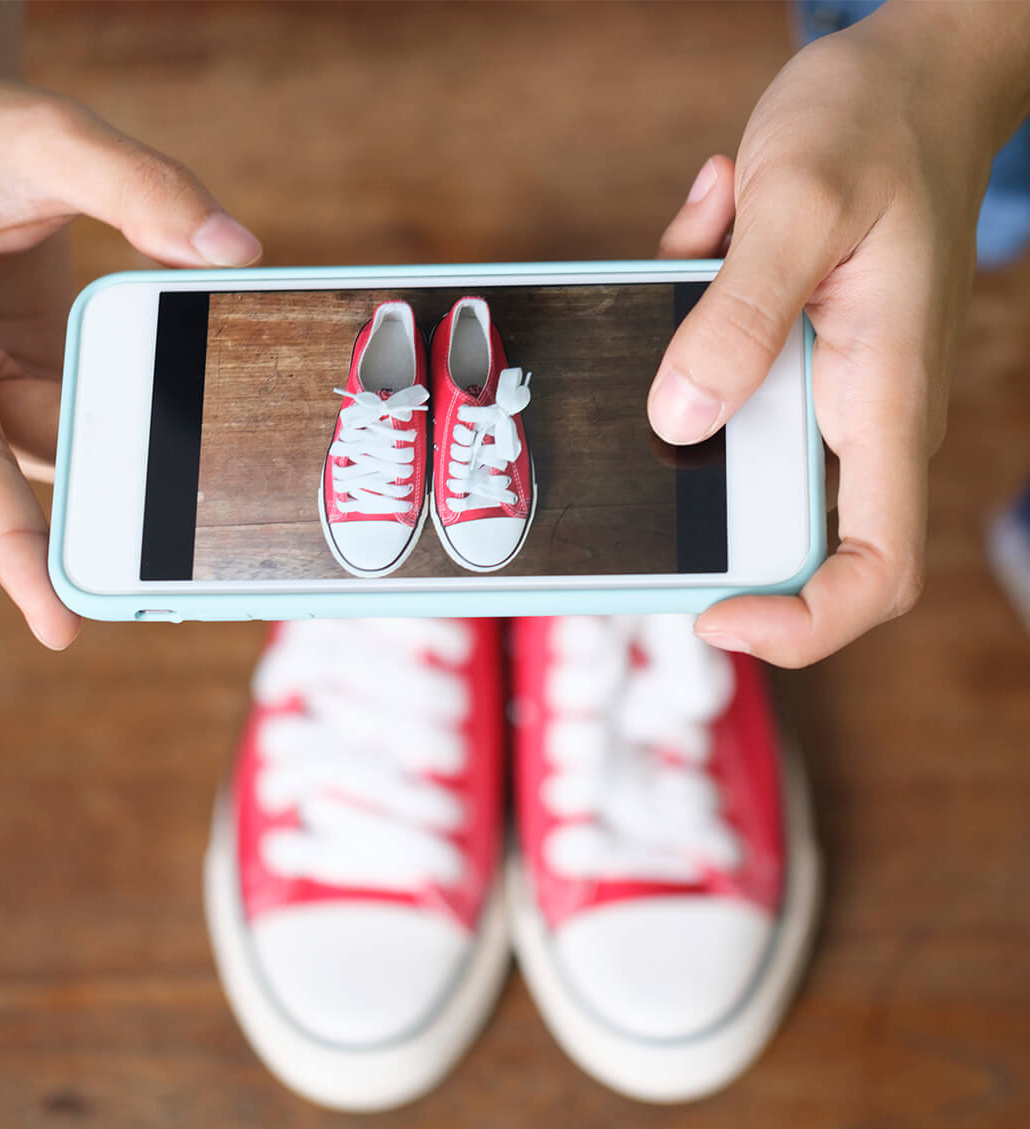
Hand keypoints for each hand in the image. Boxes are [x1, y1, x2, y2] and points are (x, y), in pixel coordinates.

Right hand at [0, 81, 260, 648]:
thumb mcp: (55, 136)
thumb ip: (143, 188)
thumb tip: (237, 252)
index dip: (13, 547)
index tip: (58, 623)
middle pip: (34, 462)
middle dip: (115, 467)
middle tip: (194, 478)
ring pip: (60, 453)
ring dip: (123, 442)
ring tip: (181, 420)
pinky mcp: (2, 397)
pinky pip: (71, 433)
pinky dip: (119, 424)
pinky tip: (159, 408)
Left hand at [651, 7, 1029, 666]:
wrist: (912, 77)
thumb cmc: (878, 127)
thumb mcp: (798, 203)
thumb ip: (738, 317)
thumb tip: (680, 421)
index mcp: (882, 399)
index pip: (875, 566)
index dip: (804, 623)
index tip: (716, 617)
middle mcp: (857, 415)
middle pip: (788, 532)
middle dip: (703, 503)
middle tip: (644, 427)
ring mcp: (823, 393)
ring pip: (736, 450)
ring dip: (687, 385)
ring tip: (704, 247)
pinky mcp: (788, 361)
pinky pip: (720, 383)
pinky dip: (690, 330)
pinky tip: (709, 226)